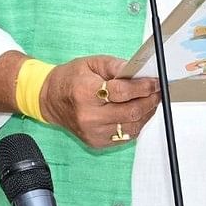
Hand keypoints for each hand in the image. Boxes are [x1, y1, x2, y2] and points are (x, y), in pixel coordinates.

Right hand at [39, 56, 159, 149]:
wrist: (49, 100)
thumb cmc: (70, 80)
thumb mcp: (91, 63)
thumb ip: (117, 66)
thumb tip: (140, 73)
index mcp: (85, 92)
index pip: (122, 92)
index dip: (143, 87)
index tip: (154, 83)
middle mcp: (88, 116)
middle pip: (131, 112)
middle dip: (150, 101)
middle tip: (156, 92)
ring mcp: (93, 132)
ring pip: (132, 127)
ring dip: (146, 114)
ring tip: (148, 101)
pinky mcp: (96, 142)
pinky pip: (126, 136)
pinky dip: (136, 124)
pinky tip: (136, 113)